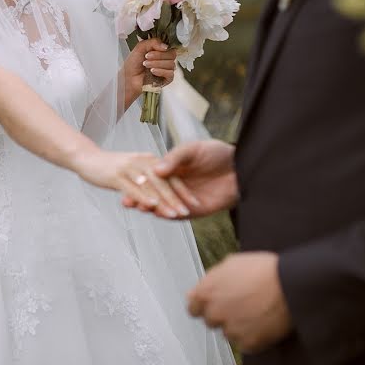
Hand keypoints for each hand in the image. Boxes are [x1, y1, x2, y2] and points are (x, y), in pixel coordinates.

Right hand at [72, 149, 183, 217]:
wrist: (86, 157)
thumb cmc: (110, 166)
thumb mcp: (132, 169)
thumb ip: (146, 177)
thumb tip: (161, 193)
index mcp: (148, 160)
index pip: (170, 176)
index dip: (182, 190)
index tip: (194, 204)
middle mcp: (141, 162)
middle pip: (163, 182)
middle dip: (176, 198)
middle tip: (187, 212)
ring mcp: (129, 168)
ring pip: (151, 186)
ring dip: (163, 201)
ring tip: (174, 214)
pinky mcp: (116, 175)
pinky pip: (132, 187)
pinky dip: (143, 196)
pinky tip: (151, 206)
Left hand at [122, 38, 176, 104]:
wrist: (128, 78)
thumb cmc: (132, 64)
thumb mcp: (140, 47)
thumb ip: (153, 42)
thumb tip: (165, 46)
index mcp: (160, 50)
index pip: (170, 46)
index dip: (162, 47)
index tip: (151, 49)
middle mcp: (165, 59)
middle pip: (172, 54)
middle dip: (158, 55)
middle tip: (147, 57)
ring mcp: (166, 69)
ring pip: (171, 64)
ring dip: (157, 63)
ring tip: (146, 65)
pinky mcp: (166, 79)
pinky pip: (170, 74)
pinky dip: (161, 71)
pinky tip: (153, 71)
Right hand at [123, 139, 238, 217]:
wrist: (242, 167)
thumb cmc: (217, 153)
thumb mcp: (192, 150)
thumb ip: (175, 159)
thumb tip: (156, 170)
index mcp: (173, 169)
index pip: (151, 178)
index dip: (138, 182)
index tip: (122, 183)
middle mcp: (176, 186)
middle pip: (153, 194)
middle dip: (138, 197)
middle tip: (124, 200)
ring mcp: (185, 199)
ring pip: (163, 206)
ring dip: (149, 207)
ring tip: (135, 206)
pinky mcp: (196, 211)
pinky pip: (178, 215)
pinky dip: (166, 214)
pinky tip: (155, 212)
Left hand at [187, 252, 291, 352]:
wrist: (290, 284)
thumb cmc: (264, 270)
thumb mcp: (230, 263)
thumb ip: (212, 278)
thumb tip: (204, 285)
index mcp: (206, 293)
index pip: (193, 307)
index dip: (203, 305)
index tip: (211, 305)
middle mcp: (215, 313)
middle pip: (211, 321)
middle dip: (222, 314)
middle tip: (240, 305)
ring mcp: (231, 330)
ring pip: (229, 332)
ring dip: (238, 325)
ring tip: (255, 310)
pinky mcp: (248, 343)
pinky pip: (246, 343)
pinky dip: (253, 336)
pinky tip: (262, 321)